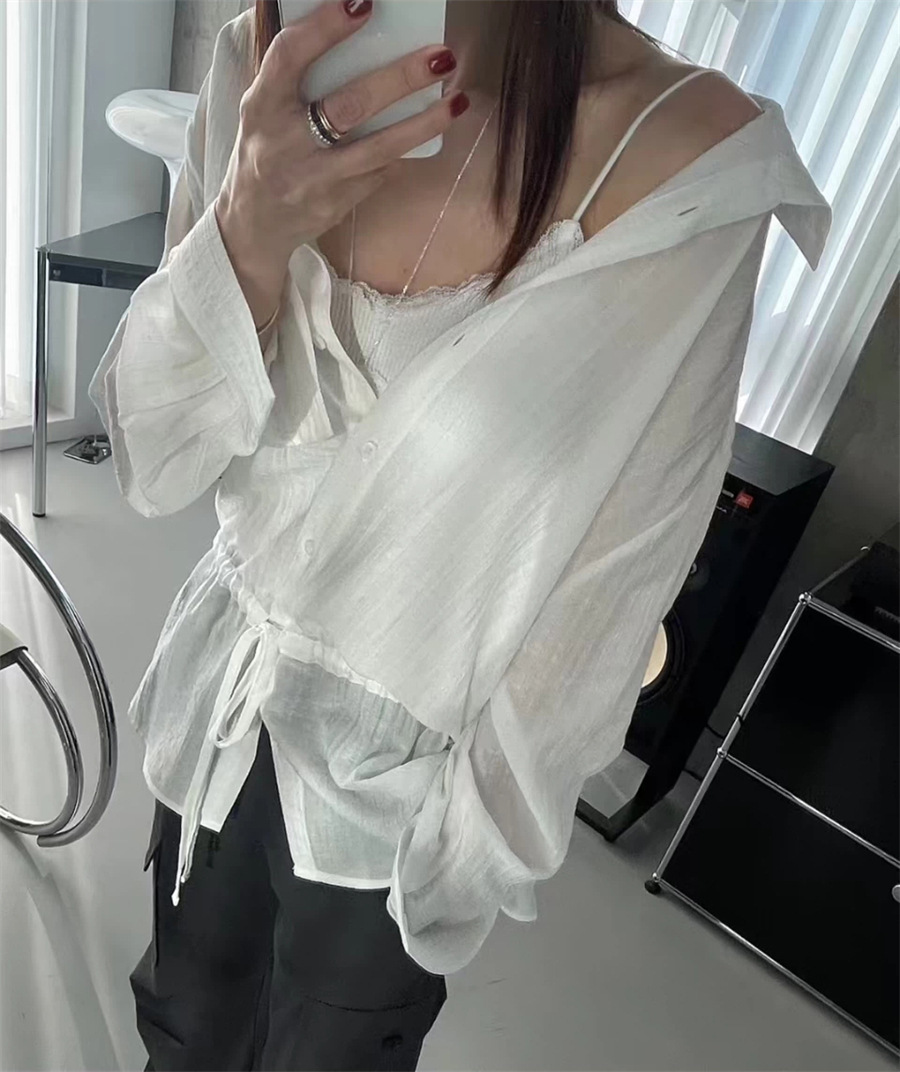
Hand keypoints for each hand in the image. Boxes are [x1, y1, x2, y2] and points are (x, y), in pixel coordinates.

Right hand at [215, 0, 467, 279]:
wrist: (254, 224)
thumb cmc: (265, 149)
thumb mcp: (263, 108)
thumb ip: (292, 74)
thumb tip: (345, 23)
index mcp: (262, 106)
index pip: (291, 57)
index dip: (325, 28)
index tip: (362, 4)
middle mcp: (285, 143)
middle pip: (350, 105)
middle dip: (400, 78)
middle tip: (439, 57)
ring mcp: (314, 178)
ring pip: (378, 148)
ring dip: (423, 124)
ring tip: (457, 101)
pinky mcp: (336, 204)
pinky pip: (379, 171)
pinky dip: (402, 150)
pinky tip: (425, 133)